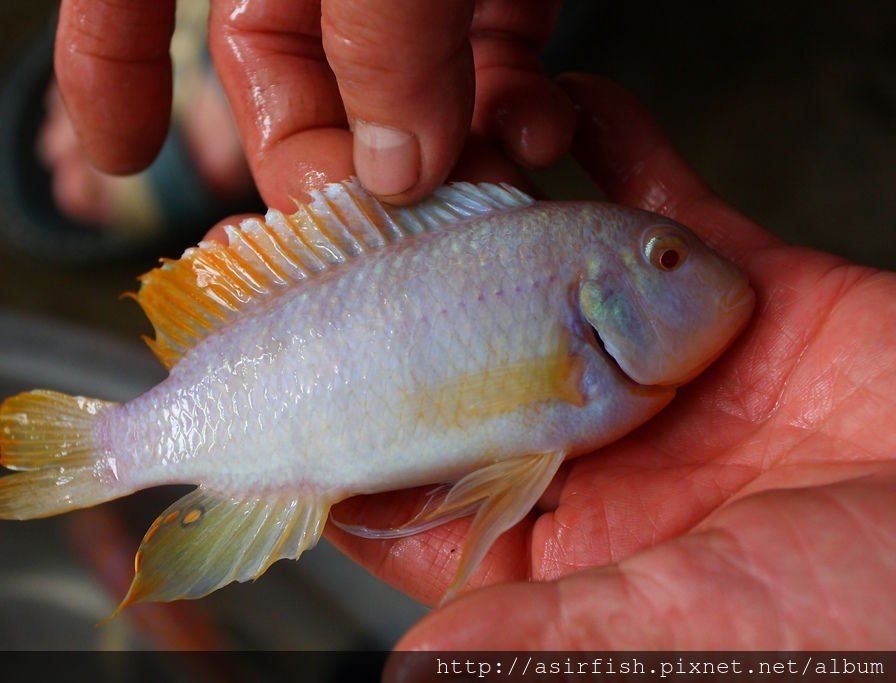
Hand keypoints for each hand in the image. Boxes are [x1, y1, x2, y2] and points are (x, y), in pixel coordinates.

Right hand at [53, 0, 572, 207]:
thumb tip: (393, 169)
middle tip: (404, 219)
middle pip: (288, 64)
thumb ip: (382, 29)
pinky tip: (543, 123)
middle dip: (344, 154)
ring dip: (448, 140)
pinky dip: (513, 93)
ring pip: (397, 70)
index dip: (106, 66)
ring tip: (501, 170)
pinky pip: (488, 40)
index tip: (121, 157)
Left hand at [326, 74, 895, 653]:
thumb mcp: (692, 636)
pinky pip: (658, 202)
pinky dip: (613, 148)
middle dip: (399, 317)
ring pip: (546, 278)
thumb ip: (551, 640)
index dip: (356, 456)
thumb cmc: (870, 619)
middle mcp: (603, 449)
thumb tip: (412, 668)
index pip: (432, 500)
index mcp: (577, 541)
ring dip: (489, 220)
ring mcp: (663, 363)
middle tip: (326, 256)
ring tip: (423, 173)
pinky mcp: (738, 290)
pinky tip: (561, 110)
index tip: (282, 402)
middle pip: (469, 372)